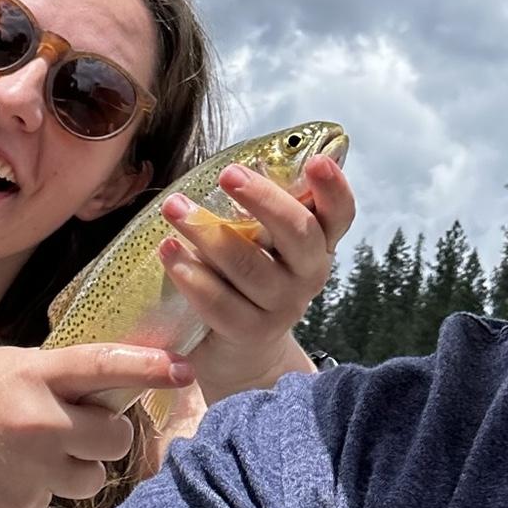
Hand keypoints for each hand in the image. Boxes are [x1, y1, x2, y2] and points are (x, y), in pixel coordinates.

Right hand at [0, 343, 192, 507]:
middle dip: (109, 435)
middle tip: (84, 427)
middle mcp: (39, 421)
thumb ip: (55, 375)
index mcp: (34, 374)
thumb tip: (107, 387)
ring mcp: (29, 469)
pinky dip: (39, 489)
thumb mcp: (7, 367)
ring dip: (77, 467)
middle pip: (116, 438)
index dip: (150, 366)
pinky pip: (52, 500)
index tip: (185, 368)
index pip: (105, 365)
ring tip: (37, 451)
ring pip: (92, 477)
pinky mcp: (17, 506)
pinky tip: (5, 473)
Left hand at [158, 153, 354, 403]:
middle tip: (227, 174)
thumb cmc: (249, 269)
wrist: (242, 346)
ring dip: (208, 233)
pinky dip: (191, 274)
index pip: (339, 213)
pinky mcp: (251, 332)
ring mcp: (283, 306)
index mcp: (319, 242)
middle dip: (263, 199)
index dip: (333, 187)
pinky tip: (168, 251)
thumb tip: (233, 167)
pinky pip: (220, 301)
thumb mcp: (264, 237)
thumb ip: (260, 206)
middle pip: (298, 233)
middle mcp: (309, 273)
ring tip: (174, 206)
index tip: (315, 161)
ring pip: (249, 265)